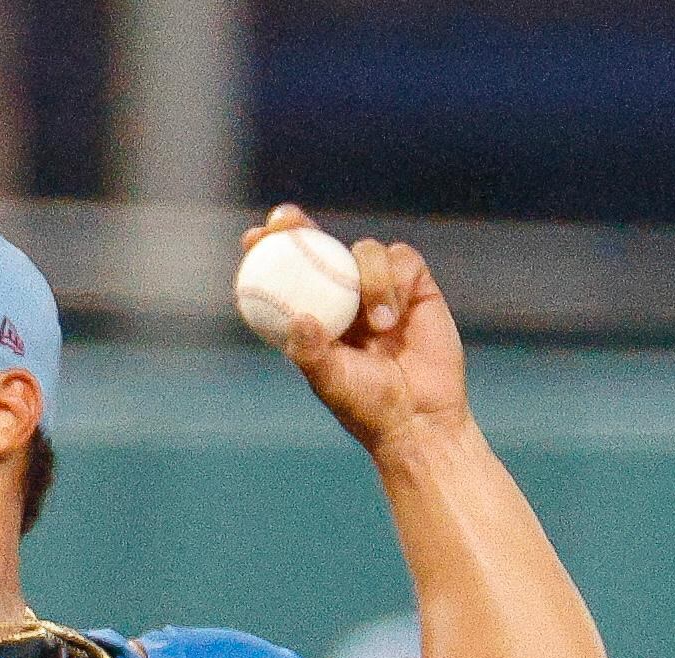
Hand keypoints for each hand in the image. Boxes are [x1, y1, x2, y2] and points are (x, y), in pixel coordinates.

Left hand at [246, 205, 469, 456]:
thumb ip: (313, 353)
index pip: (288, 274)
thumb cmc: (368, 408)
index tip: (253, 238)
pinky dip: (394, 282)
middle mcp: (344, 296)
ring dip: (369, 279)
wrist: (421, 419)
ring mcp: (379, 288)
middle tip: (285, 221)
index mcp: (316, 315)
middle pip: (320, 245)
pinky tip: (395, 318)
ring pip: (365, 250)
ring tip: (380, 327)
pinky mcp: (414, 286)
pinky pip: (402, 259)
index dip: (270, 249)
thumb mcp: (331, 383)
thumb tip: (298, 319)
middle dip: (298, 226)